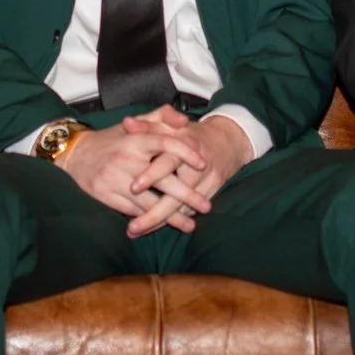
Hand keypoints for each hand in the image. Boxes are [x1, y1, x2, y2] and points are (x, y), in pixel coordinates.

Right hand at [53, 114, 208, 235]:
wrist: (75, 155)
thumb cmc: (112, 139)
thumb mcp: (134, 123)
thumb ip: (161, 117)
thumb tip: (186, 121)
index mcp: (136, 139)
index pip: (166, 143)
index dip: (187, 154)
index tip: (204, 165)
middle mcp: (127, 158)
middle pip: (162, 180)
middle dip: (187, 195)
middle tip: (206, 206)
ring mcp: (116, 179)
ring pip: (149, 202)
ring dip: (171, 216)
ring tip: (190, 225)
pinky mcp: (106, 196)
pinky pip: (133, 211)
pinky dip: (150, 220)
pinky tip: (164, 226)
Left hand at [124, 108, 252, 237]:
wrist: (227, 141)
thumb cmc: (190, 133)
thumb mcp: (171, 125)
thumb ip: (147, 125)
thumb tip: (126, 123)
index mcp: (185, 145)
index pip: (168, 162)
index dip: (152, 175)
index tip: (133, 188)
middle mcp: (197, 165)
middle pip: (176, 194)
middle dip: (155, 212)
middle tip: (133, 226)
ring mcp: (206, 182)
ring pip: (181, 207)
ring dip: (159, 222)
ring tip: (135, 231)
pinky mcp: (211, 193)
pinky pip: (188, 211)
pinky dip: (172, 220)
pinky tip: (152, 228)